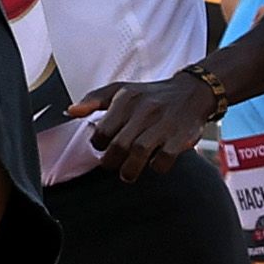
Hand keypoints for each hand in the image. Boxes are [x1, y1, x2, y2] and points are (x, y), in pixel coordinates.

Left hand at [76, 69, 222, 178]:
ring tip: (128, 173)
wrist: (192, 92)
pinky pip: (164, 158)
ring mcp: (164, 122)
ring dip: (130, 170)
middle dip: (112, 162)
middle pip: (119, 145)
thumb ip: (94, 99)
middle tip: (114, 164)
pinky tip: (154, 163)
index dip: (100, 145)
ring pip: (139, 152)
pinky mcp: (181, 135)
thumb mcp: (122, 90)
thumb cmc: (151, 95)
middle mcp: (145, 108)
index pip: (102, 131)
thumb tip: (71, 111)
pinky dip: (156, 166)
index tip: (105, 148)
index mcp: (126, 97)